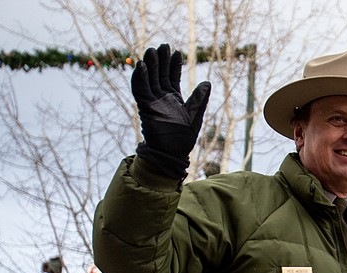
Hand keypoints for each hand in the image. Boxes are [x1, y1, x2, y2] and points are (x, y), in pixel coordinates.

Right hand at [131, 43, 211, 178]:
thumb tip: (207, 82)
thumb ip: (199, 99)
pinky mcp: (145, 108)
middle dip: (161, 60)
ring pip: (148, 79)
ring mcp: (152, 102)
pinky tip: (142, 66)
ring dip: (149, 65)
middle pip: (159, 74)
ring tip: (152, 51)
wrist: (173, 153)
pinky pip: (140, 90)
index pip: (172, 77)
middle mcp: (161, 98)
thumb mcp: (195, 114)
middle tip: (162, 46)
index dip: (173, 65)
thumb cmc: (184, 137)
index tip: (175, 52)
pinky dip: (140, 78)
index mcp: (173, 98)